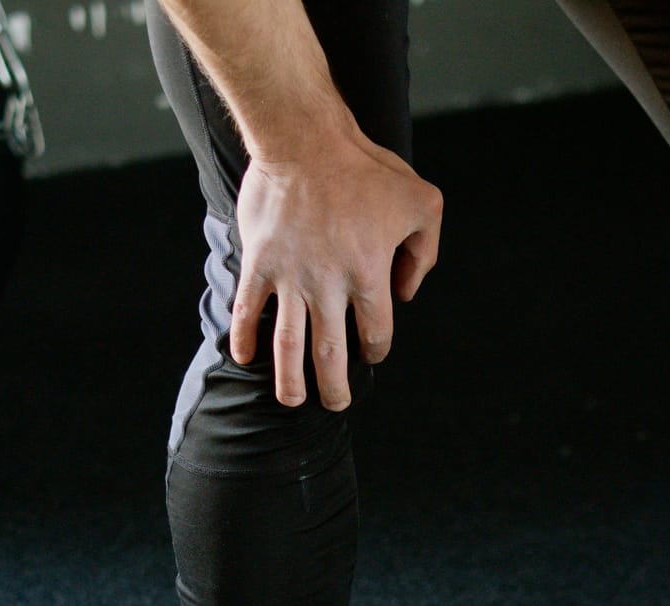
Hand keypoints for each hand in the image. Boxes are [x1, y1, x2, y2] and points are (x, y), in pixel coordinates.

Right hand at [230, 136, 441, 410]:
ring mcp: (290, 277)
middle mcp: (329, 286)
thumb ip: (425, 251)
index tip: (369, 354)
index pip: (375, 334)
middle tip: (335, 403)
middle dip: (334, 389)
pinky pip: (248, 311)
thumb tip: (408, 291)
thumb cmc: (366, 167)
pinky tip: (244, 358)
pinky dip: (244, 338)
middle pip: (331, 356)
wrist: (304, 137)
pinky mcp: (259, 263)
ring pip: (288, 346)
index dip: (375, 351)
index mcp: (370, 276)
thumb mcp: (423, 201)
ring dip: (288, 381)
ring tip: (290, 401)